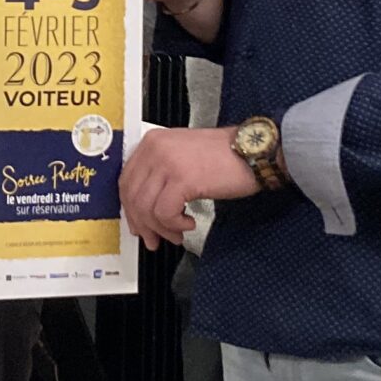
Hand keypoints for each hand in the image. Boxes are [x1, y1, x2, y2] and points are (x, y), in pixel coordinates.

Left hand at [120, 126, 258, 250]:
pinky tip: (189, 222)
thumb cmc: (225, 156)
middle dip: (143, 224)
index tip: (138, 225)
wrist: (254, 150)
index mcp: (152, 142)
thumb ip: (160, 176)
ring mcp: (168, 163)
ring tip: (177, 233)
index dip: (130, 209)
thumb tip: (144, 210)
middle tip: (154, 239)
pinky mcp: (183, 179)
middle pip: (132, 196)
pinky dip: (175, 224)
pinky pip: (164, 213)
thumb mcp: (182, 157)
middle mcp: (156, 149)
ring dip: (161, 228)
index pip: (126, 180)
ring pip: (146, 208)